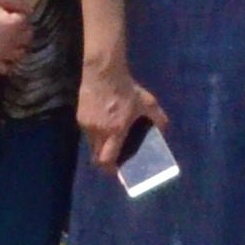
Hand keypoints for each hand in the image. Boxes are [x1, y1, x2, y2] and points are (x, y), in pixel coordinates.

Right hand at [0, 0, 32, 78]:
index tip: (13, 13)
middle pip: (27, 38)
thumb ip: (17, 3)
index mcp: (14, 25)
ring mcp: (1, 54)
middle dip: (23, 31)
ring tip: (10, 39)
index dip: (21, 16)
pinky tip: (4, 54)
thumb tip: (30, 11)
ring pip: (20, 54)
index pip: (27, 22)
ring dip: (19, 46)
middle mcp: (11, 42)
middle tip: (12, 25)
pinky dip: (9, 63)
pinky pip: (6, 68)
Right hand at [78, 60, 165, 176]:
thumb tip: (165, 129)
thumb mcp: (147, 102)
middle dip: (104, 159)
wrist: (102, 72)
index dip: (109, 169)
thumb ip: (158, 117)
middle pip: (96, 155)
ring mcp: (87, 124)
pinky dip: (94, 131)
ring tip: (109, 138)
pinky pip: (87, 130)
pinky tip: (102, 122)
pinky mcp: (80, 116)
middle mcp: (98, 132)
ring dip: (99, 145)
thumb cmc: (126, 89)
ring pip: (91, 143)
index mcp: (115, 131)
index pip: (107, 159)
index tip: (115, 171)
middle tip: (113, 157)